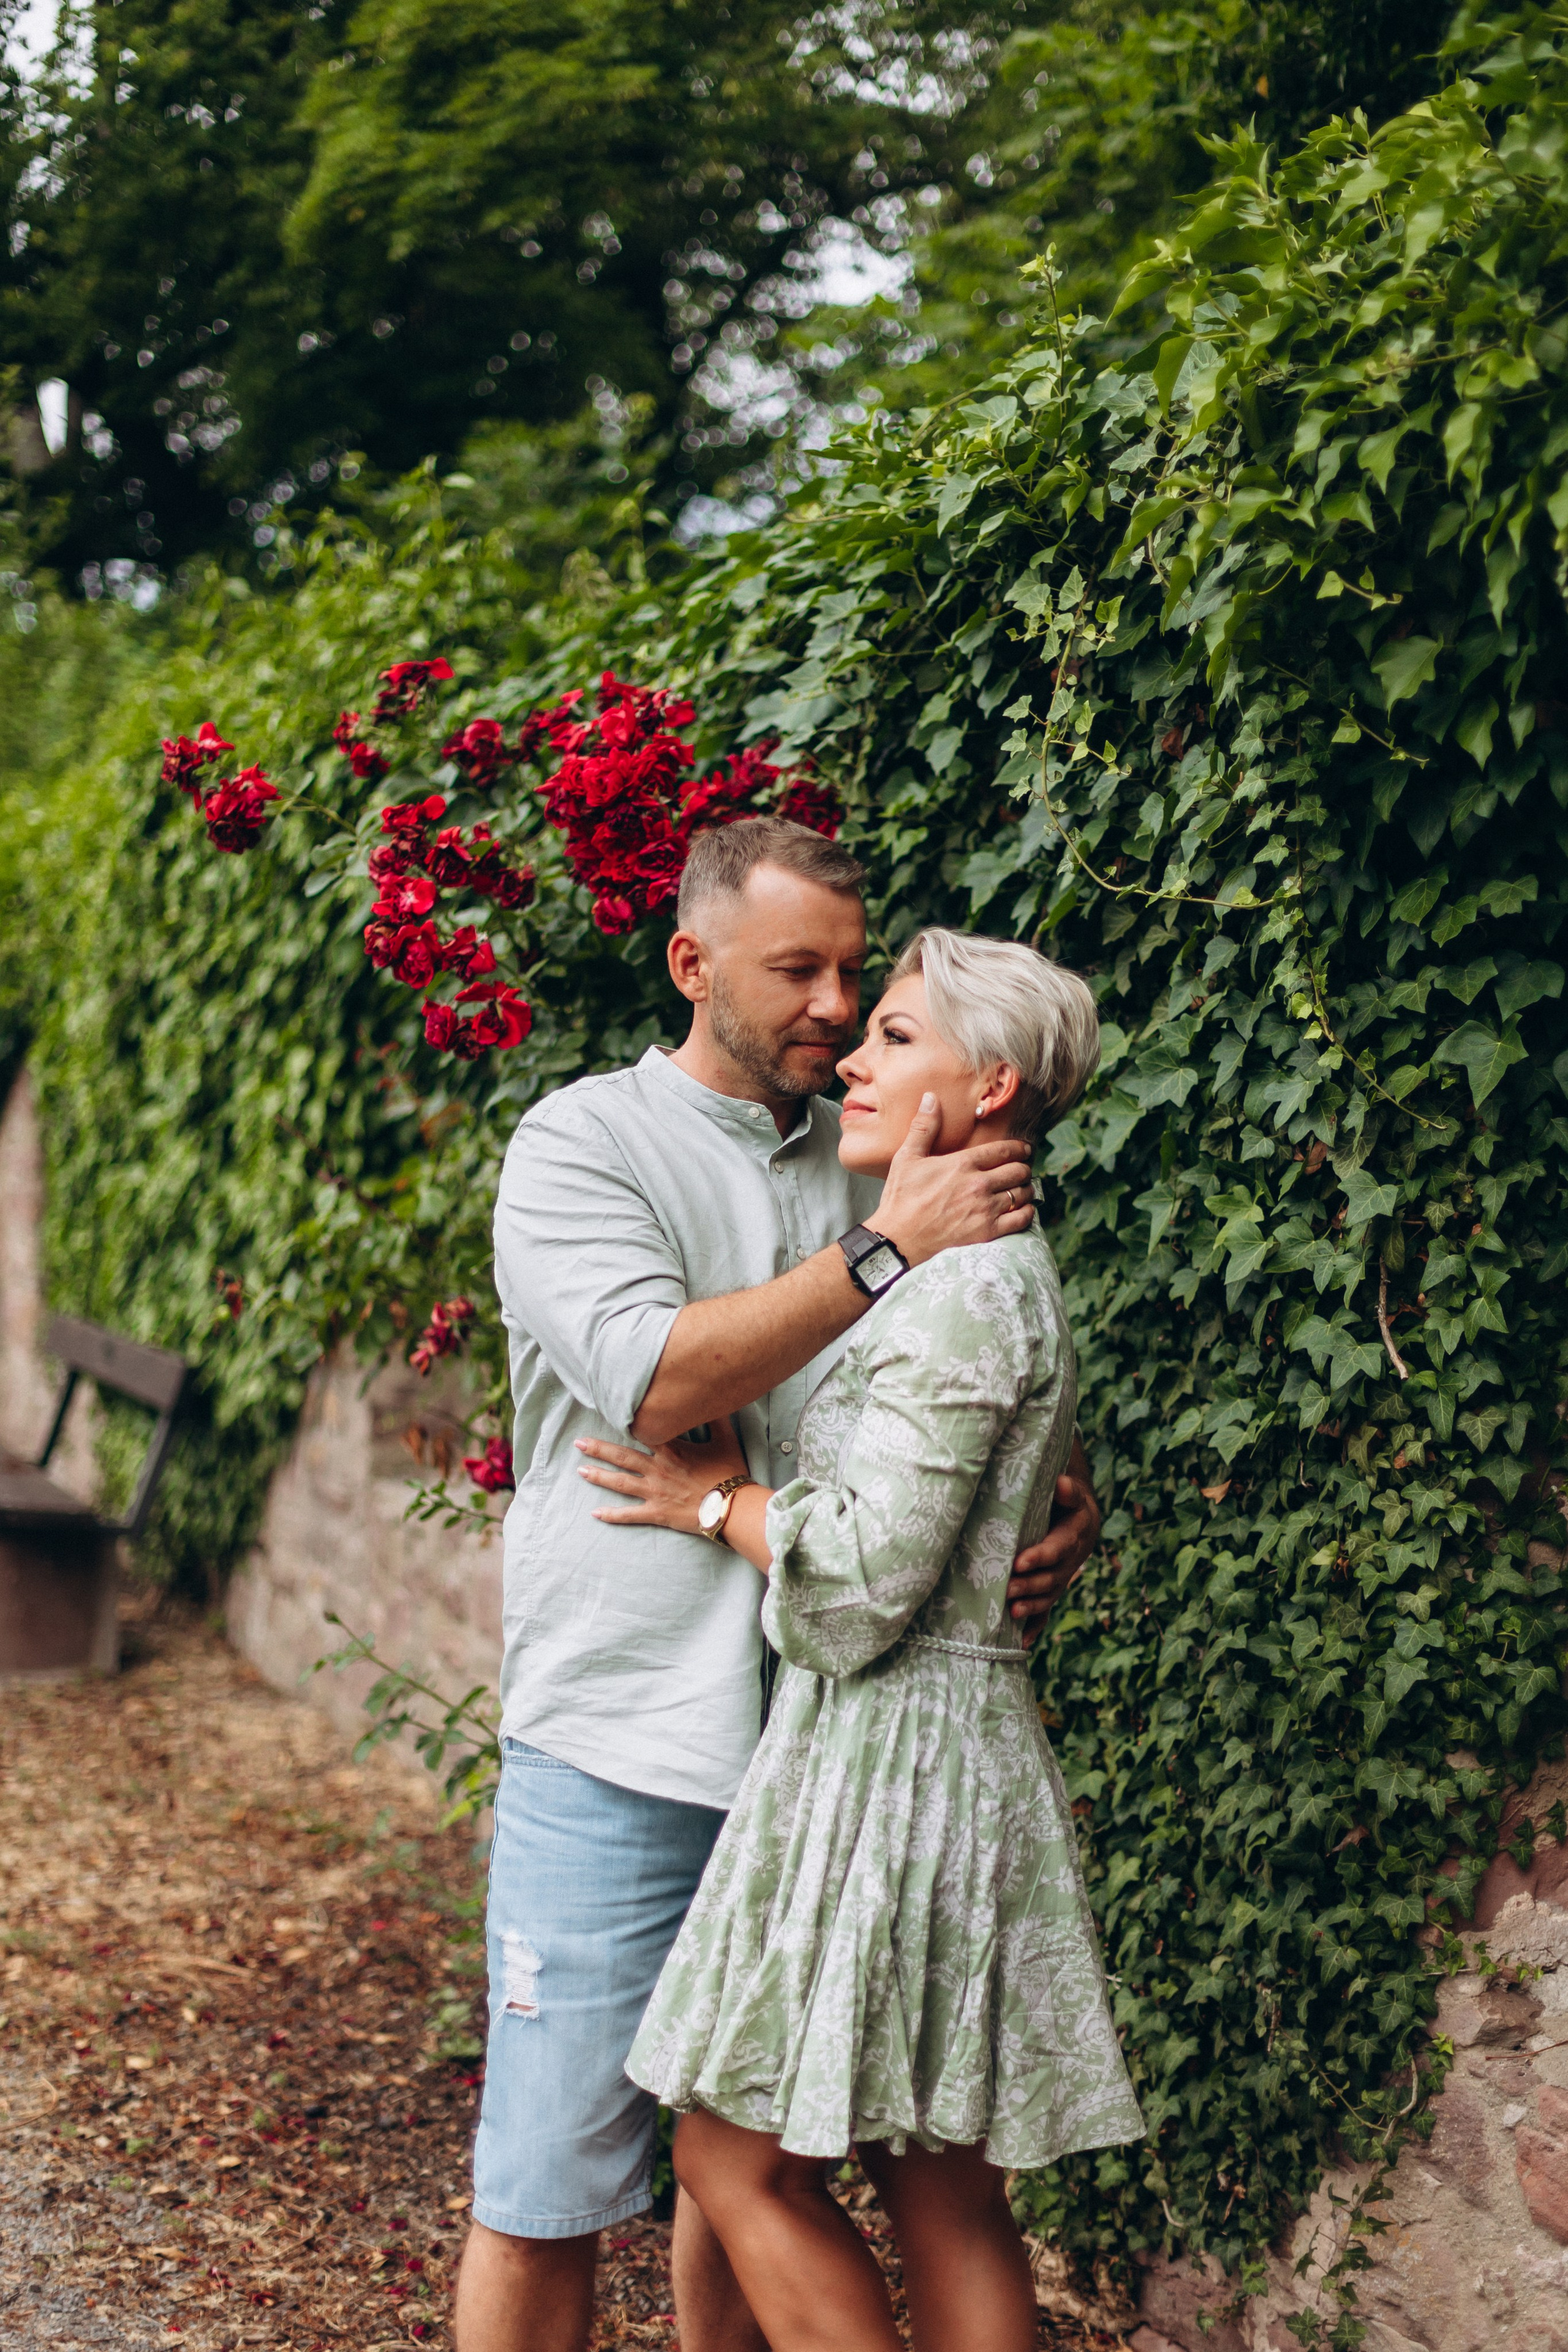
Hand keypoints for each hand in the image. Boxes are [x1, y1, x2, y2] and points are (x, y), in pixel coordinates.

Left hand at [576, 1419, 749, 1533]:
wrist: (733, 1506)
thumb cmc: (730, 1473)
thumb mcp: (726, 1441)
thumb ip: (716, 1420)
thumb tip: (714, 1399)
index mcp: (672, 1450)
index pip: (644, 1432)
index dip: (626, 1424)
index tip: (609, 1416)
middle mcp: (658, 1469)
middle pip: (622, 1457)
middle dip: (598, 1449)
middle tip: (578, 1443)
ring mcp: (655, 1492)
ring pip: (620, 1483)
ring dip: (599, 1476)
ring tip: (580, 1471)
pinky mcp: (657, 1512)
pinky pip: (630, 1514)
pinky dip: (612, 1515)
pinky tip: (595, 1513)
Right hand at [873, 1094, 1036, 1266]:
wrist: (898, 1239)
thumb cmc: (901, 1198)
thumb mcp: (907, 1158)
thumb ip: (924, 1127)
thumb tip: (930, 1097)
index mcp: (962, 1163)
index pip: (1004, 1150)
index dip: (1019, 1148)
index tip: (1024, 1149)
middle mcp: (978, 1184)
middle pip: (1018, 1171)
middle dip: (1023, 1167)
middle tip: (1022, 1168)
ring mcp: (985, 1210)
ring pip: (1022, 1193)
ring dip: (1026, 1189)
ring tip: (1022, 1188)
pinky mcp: (987, 1232)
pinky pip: (1021, 1219)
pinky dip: (1027, 1212)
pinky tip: (1022, 1209)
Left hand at [1007, 1436, 1100, 1645]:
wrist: (1081, 1520)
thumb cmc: (1067, 1501)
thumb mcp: (1071, 1493)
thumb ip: (1068, 1491)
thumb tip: (1061, 1483)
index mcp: (1074, 1536)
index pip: (1057, 1548)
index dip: (1040, 1556)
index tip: (1020, 1561)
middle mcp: (1070, 1562)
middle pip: (1051, 1577)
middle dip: (1030, 1586)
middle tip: (1007, 1589)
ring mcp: (1061, 1578)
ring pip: (1048, 1596)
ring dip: (1031, 1606)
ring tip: (1012, 1613)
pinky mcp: (1053, 1588)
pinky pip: (1046, 1610)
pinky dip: (1035, 1626)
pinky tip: (1021, 1641)